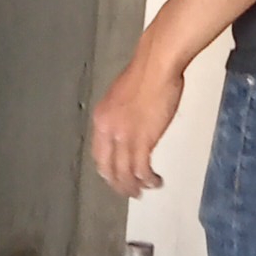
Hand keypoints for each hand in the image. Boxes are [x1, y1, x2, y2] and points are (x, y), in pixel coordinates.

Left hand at [91, 46, 183, 196]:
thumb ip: (121, 116)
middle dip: (118, 184)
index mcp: (101, 119)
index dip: (107, 170)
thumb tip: (129, 127)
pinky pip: (142, 168)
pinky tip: (155, 181)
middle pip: (109, 168)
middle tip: (128, 191)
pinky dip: (148, 179)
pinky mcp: (144, 140)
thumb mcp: (121, 97)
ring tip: (142, 191)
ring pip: (125, 173)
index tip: (115, 177)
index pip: (99, 155)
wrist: (156, 64)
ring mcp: (125, 136)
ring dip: (133, 186)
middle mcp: (108, 131)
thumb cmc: (144, 73)